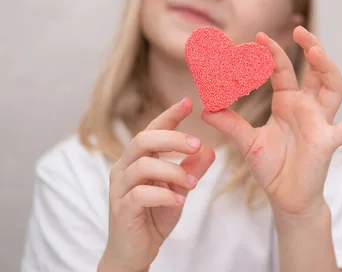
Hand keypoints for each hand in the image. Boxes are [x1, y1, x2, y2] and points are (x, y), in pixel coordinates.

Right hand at [99, 98, 214, 271]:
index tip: (188, 101)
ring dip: (173, 171)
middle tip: (197, 144)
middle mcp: (125, 168)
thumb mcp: (179, 190)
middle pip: (143, 140)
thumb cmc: (154, 216)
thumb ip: (191, 170)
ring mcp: (120, 188)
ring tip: (193, 183)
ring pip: (143, 166)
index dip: (169, 115)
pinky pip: (140, 194)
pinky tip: (179, 201)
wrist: (135, 251)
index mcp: (138, 159)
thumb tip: (210, 150)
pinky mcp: (121, 209)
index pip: (152, 129)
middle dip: (172, 139)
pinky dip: (163, 195)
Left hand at [202, 26, 341, 217]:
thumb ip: (230, 124)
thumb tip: (204, 108)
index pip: (284, 70)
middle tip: (299, 30)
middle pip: (316, 71)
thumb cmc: (271, 167)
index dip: (274, 54)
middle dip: (311, 48)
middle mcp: (307, 107)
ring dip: (328, 69)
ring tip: (316, 52)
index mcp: (288, 102)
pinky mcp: (329, 141)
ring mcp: (321, 122)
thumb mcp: (247, 142)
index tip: (260, 36)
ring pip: (334, 88)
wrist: (285, 197)